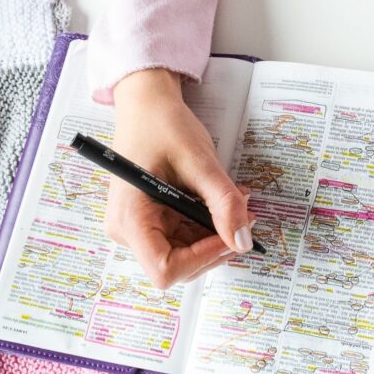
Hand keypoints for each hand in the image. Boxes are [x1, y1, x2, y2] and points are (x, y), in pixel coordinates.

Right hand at [104, 69, 252, 288]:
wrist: (146, 105)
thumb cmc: (163, 126)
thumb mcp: (200, 163)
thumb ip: (224, 203)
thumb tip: (243, 241)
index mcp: (130, 219)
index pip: (165, 269)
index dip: (202, 258)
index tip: (230, 234)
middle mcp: (128, 231)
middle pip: (178, 265)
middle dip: (215, 244)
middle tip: (244, 215)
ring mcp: (138, 228)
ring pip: (186, 254)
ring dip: (215, 234)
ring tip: (235, 202)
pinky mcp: (150, 221)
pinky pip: (184, 237)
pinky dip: (207, 224)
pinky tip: (219, 201)